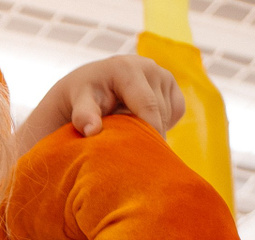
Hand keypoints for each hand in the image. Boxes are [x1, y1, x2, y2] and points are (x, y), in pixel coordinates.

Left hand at [15, 55, 185, 155]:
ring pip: (168, 113)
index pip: (148, 106)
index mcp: (127, 69)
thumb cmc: (83, 97)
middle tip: (135, 155)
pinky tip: (142, 122)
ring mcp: (163, 74)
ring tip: (131, 132)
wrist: (90, 84)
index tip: (145, 158)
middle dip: (151, 135)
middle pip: (160, 112)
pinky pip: (176, 111)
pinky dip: (164, 121)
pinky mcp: (171, 84)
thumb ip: (83, 116)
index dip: (150, 133)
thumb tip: (92, 131)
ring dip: (154, 128)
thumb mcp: (79, 105)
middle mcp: (148, 66)